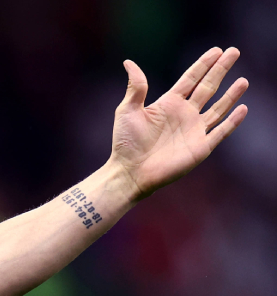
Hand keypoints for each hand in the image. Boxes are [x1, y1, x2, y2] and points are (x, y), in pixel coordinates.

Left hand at [109, 47, 248, 200]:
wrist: (129, 172)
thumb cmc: (125, 142)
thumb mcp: (127, 110)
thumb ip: (136, 87)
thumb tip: (128, 62)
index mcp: (169, 104)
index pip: (191, 79)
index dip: (203, 64)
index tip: (216, 50)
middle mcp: (184, 114)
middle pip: (207, 87)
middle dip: (221, 70)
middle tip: (234, 51)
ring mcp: (194, 130)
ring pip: (218, 108)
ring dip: (231, 94)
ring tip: (243, 80)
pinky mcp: (200, 147)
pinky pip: (220, 132)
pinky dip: (232, 121)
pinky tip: (243, 109)